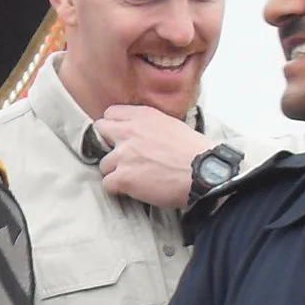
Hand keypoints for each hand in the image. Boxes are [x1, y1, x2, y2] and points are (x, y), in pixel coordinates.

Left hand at [96, 107, 214, 209]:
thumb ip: (151, 126)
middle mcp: (129, 132)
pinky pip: (107, 184)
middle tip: (123, 156)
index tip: (122, 137)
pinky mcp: (123, 177)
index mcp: (143, 116)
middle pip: (101, 131)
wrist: (203, 172)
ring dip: (115, 171)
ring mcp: (123, 155)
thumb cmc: (195, 152)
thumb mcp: (173, 125)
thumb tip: (144, 134)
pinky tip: (133, 190)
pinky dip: (117, 189)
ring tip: (134, 178)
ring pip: (104, 163)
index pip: (111, 113)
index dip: (115, 126)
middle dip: (108, 143)